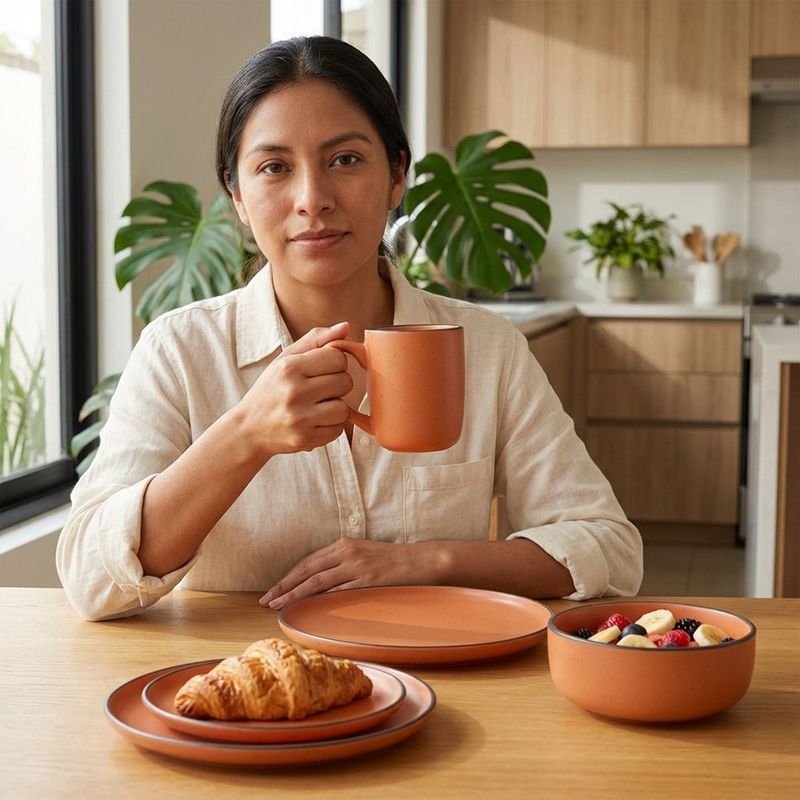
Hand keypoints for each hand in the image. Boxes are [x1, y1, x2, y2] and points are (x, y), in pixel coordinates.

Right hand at [238, 322, 352, 459]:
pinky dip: (330, 427)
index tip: (323, 370)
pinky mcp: (305, 439)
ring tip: (317, 407)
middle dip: (337, 385)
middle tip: (319, 390)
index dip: (335, 363)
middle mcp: (294, 391)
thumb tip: (346, 327)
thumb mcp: (286, 359)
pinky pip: (338, 430)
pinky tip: (314, 422)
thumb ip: (316, 340)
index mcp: (289, 367)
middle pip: (345, 382)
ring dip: (335, 408)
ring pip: (344, 408)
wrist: (248, 429)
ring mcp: (300, 418)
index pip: (337, 357)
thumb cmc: (271, 389)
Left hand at [259, 539, 434, 609]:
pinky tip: (306, 608)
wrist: (419, 560)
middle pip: (307, 570)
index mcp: (343, 545)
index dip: (288, 576)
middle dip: (284, 586)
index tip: (273, 590)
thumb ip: (342, 564)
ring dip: (294, 594)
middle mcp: (346, 552)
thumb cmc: (392, 560)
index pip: (308, 562)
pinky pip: (338, 591)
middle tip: (266, 600)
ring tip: (278, 606)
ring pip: (317, 581)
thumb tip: (321, 582)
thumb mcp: (363, 555)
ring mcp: (356, 566)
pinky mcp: (366, 580)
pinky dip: (319, 599)